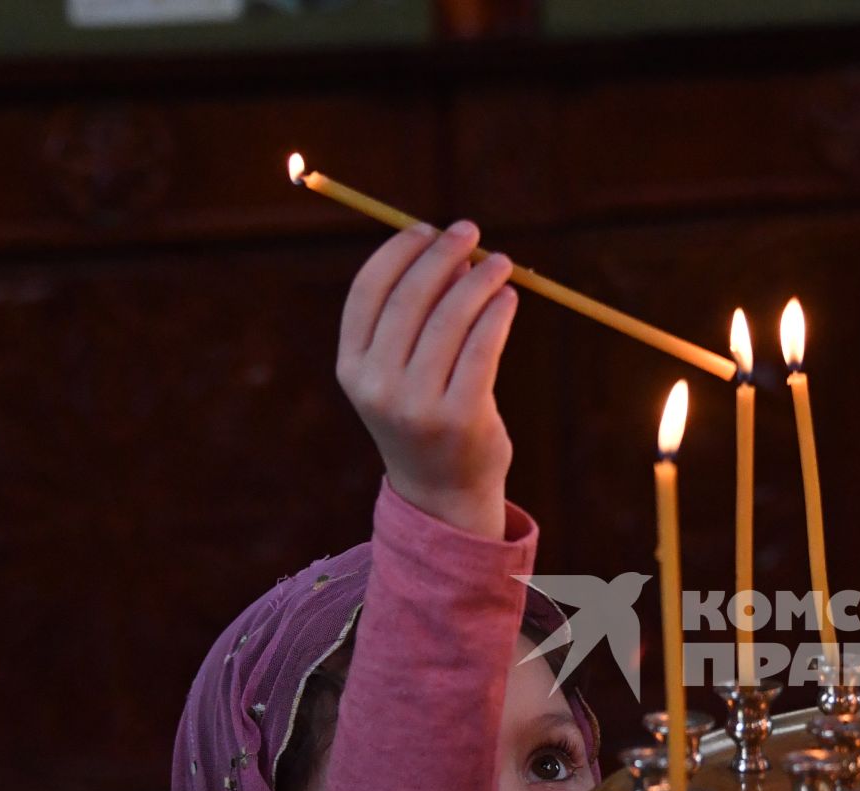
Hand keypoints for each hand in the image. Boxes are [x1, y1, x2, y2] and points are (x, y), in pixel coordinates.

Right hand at [335, 220, 518, 538]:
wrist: (442, 492)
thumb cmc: (424, 416)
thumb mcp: (401, 371)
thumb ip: (414, 318)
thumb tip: (451, 252)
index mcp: (352, 367)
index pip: (369, 291)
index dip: (398, 252)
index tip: (426, 228)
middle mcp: (377, 385)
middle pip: (410, 299)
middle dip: (442, 255)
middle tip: (469, 232)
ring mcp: (417, 404)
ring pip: (450, 320)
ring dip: (478, 281)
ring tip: (500, 262)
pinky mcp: (460, 416)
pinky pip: (482, 349)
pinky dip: (497, 315)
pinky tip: (507, 297)